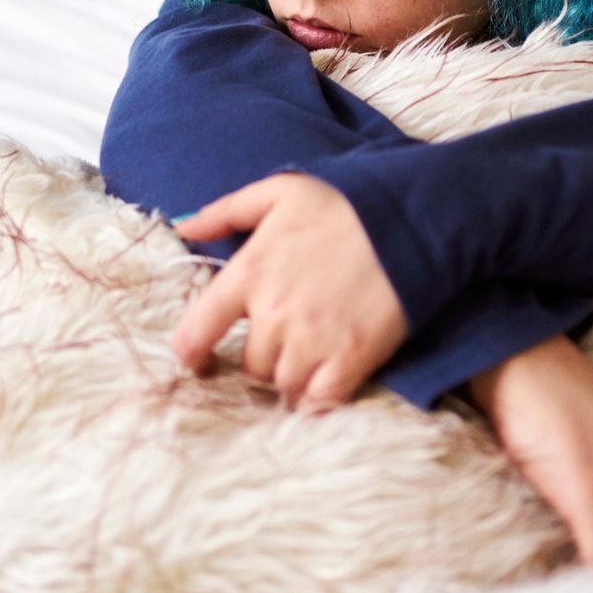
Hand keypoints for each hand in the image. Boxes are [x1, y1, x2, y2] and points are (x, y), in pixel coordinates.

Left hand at [169, 174, 408, 410]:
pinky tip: (325, 380)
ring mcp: (312, 340)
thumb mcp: (279, 192)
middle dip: (262, 356)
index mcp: (249, 273)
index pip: (195, 333)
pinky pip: (318, 401)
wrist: (412, 218)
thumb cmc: (344, 203)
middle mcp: (273, 314)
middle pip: (249, 366)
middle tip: (286, 339)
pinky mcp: (350, 359)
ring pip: (282, 385)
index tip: (200, 360)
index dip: (191, 354)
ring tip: (310, 355)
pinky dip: (317, 398)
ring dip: (291, 376)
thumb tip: (181, 226)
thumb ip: (225, 210)